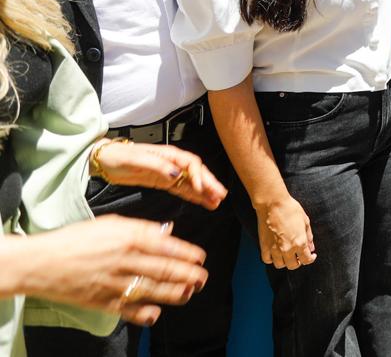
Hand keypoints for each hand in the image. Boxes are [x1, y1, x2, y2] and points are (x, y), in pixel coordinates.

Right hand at [10, 216, 206, 327]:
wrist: (42, 262)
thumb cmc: (76, 239)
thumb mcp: (110, 224)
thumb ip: (141, 228)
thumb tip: (167, 232)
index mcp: (128, 236)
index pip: (167, 245)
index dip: (187, 254)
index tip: (200, 258)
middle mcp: (125, 259)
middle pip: (165, 269)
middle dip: (189, 275)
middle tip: (202, 277)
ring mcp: (115, 282)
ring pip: (154, 290)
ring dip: (176, 293)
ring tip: (190, 291)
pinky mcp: (103, 301)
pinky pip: (130, 309)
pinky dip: (146, 312)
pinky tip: (158, 312)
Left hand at [92, 141, 226, 210]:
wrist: (104, 161)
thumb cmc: (118, 156)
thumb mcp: (135, 159)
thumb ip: (157, 165)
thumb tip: (176, 172)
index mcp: (167, 154)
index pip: (191, 163)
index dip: (199, 175)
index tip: (202, 188)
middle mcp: (171, 162)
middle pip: (196, 173)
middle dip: (209, 184)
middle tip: (220, 195)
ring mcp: (168, 173)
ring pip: (192, 182)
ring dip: (205, 192)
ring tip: (216, 202)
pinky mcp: (163, 182)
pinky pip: (182, 189)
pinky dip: (194, 196)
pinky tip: (203, 202)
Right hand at [256, 197, 315, 269]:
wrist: (272, 203)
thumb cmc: (290, 209)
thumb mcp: (305, 221)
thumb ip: (309, 236)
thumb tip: (311, 247)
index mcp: (300, 242)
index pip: (306, 260)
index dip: (310, 259)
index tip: (311, 255)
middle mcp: (287, 249)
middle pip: (293, 265)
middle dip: (298, 262)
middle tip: (299, 255)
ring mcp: (274, 249)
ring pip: (280, 265)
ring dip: (285, 262)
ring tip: (287, 255)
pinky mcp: (264, 246)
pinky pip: (267, 260)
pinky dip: (271, 259)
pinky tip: (275, 253)